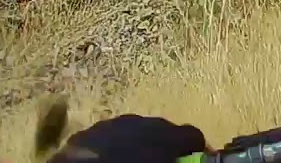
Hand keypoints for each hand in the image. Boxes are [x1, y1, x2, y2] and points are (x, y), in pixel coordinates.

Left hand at [48, 115, 205, 162]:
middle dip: (163, 146)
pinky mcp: (87, 133)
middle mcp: (142, 122)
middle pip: (162, 130)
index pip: (193, 135)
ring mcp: (112, 125)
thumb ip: (179, 162)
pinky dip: (111, 148)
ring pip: (132, 131)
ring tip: (131, 162)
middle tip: (160, 162)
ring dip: (136, 145)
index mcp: (165, 135)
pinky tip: (106, 162)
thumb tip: (186, 160)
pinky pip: (107, 138)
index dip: (194, 150)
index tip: (191, 160)